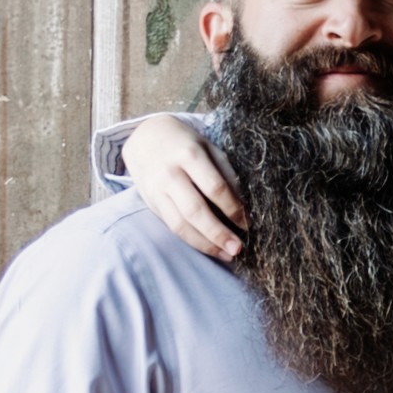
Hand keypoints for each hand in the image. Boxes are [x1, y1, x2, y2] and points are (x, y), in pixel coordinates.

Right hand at [123, 116, 245, 263]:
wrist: (145, 138)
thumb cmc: (185, 143)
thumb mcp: (209, 147)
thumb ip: (225, 173)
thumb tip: (243, 206)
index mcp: (189, 155)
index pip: (214, 187)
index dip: (232, 208)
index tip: (247, 223)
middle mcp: (170, 174)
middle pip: (195, 210)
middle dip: (218, 233)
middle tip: (238, 248)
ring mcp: (157, 191)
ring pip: (181, 224)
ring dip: (206, 244)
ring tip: (227, 255)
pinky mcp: (152, 204)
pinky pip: (173, 227)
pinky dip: (192, 241)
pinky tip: (209, 247)